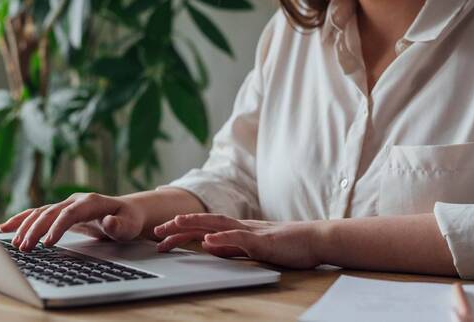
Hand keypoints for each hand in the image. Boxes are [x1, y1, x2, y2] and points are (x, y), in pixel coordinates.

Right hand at [0, 193, 145, 251]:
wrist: (127, 212)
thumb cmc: (129, 220)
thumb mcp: (130, 224)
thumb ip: (119, 225)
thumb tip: (108, 221)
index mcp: (91, 202)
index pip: (70, 213)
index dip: (57, 226)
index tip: (48, 243)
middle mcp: (76, 201)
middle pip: (51, 212)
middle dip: (36, 229)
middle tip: (24, 248)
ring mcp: (67, 205)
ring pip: (41, 213)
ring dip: (26, 227)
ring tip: (14, 244)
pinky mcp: (60, 212)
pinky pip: (38, 214)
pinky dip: (22, 220)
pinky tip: (6, 227)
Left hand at [153, 213, 323, 268]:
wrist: (315, 240)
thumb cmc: (288, 246)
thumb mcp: (253, 249)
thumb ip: (232, 248)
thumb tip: (210, 248)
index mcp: (237, 230)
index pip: (205, 228)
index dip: (183, 230)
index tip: (163, 236)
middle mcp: (241, 226)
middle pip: (205, 223)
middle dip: (180, 226)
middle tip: (157, 231)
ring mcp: (251, 231)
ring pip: (218, 224)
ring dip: (196, 223)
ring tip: (176, 224)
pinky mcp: (264, 240)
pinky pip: (241, 238)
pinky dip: (224, 238)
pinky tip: (210, 241)